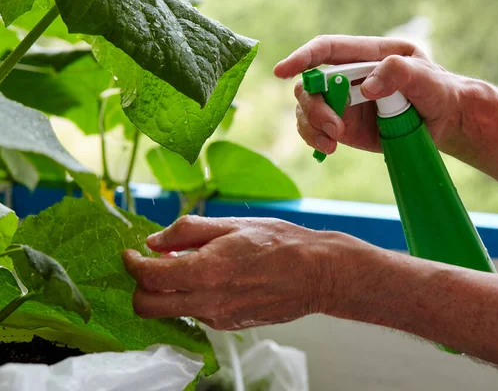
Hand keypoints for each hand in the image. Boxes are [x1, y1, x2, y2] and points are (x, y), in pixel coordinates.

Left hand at [122, 215, 348, 329]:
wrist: (316, 273)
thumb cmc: (280, 243)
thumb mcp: (232, 224)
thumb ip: (188, 231)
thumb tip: (154, 241)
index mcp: (206, 271)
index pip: (148, 277)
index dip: (131, 263)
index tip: (130, 253)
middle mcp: (207, 301)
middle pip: (148, 307)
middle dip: (139, 287)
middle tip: (149, 264)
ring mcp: (218, 317)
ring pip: (171, 312)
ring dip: (167, 291)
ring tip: (189, 264)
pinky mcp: (229, 325)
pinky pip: (196, 313)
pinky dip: (191, 297)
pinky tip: (213, 277)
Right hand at [273, 35, 467, 153]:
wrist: (444, 122)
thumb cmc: (438, 91)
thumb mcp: (427, 78)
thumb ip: (400, 73)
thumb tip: (366, 86)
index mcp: (367, 54)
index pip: (327, 49)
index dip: (302, 57)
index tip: (282, 71)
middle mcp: (348, 76)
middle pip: (310, 83)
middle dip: (313, 105)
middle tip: (334, 128)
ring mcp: (343, 102)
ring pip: (307, 108)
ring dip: (312, 125)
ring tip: (333, 142)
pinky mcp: (342, 126)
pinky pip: (315, 129)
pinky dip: (314, 139)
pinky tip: (328, 149)